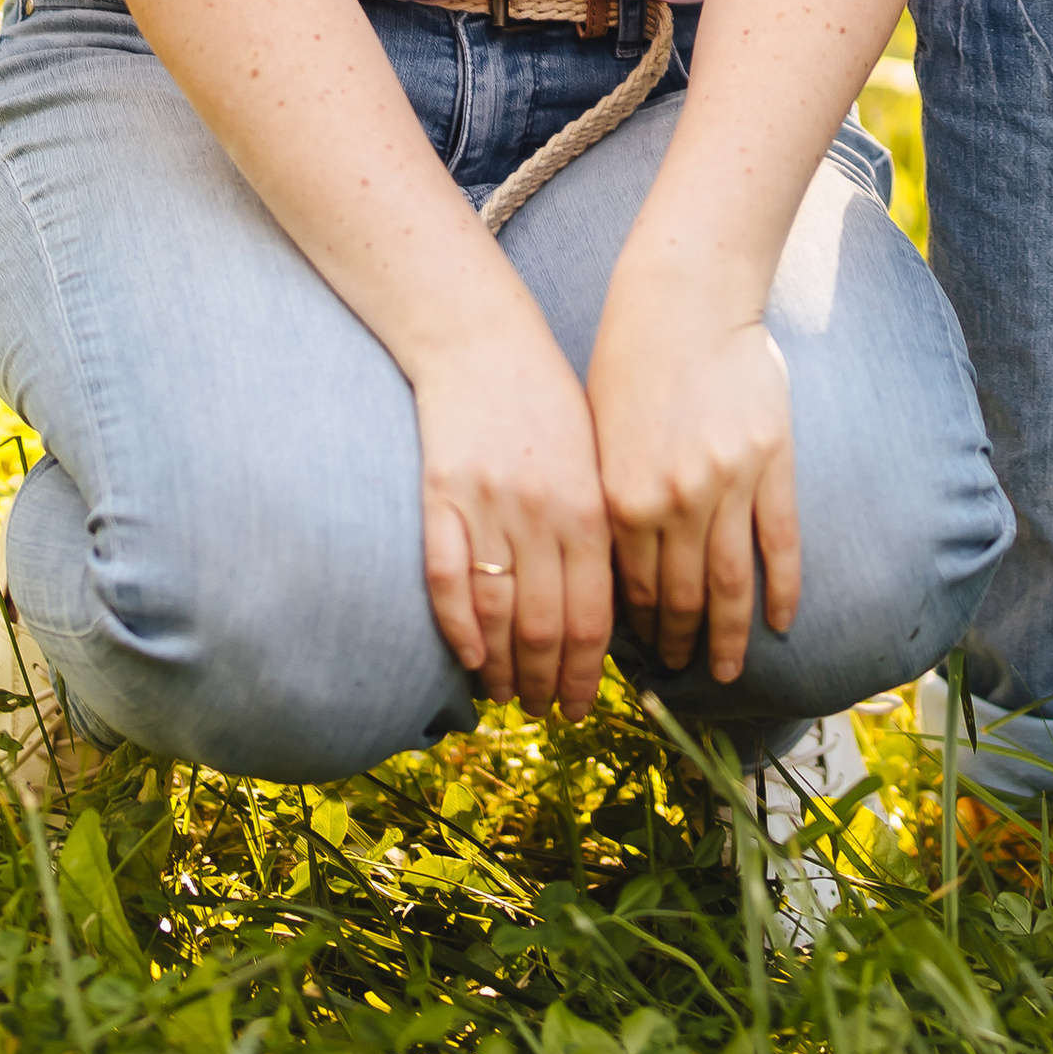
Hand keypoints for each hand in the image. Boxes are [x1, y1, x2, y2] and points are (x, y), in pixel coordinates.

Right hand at [414, 323, 614, 718]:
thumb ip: (602, 530)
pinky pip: (448, 580)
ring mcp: (487, 508)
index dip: (588, 673)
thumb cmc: (547, 401)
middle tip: (549, 713)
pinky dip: (458, 629)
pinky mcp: (441, 498)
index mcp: (589, 507)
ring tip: (510, 698)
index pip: (594, 616)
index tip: (584, 707)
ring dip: (505, 668)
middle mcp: (541, 515)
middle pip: (547, 626)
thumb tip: (611, 611)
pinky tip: (470, 659)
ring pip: (497, 613)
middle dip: (550, 682)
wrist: (481, 340)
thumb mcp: (594, 459)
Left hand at [587, 282, 798, 684]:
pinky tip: (782, 622)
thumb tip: (620, 568)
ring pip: (730, 582)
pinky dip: (782, 589)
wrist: (685, 298)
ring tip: (729, 670)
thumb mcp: (601, 435)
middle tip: (684, 671)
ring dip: (728, 634)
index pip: (632, 588)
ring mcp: (727, 484)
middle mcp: (673, 500)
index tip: (644, 652)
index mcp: (622, 496)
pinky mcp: (770, 463)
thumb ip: (614, 500)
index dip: (639, 627)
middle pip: (680, 596)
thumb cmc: (631, 360)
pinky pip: (779, 543)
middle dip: (680, 643)